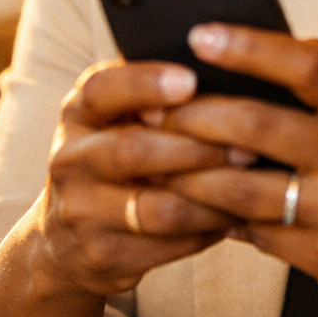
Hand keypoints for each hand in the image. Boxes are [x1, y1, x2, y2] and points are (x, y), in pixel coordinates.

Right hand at [36, 60, 251, 297]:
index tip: (191, 79)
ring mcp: (81, 213)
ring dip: (213, 197)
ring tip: (252, 184)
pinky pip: (169, 245)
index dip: (146, 83)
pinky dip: (208, 230)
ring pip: (159, 208)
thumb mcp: (117, 118)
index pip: (102, 90)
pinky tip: (235, 217)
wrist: (65, 239)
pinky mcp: (102, 256)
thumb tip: (227, 60)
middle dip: (197, 148)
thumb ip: (154, 94)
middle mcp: (69, 161)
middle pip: (133, 151)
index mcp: (78, 114)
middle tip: (248, 145)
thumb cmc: (116, 157)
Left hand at [162, 25, 317, 316]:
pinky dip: (221, 218)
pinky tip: (198, 205)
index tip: (200, 34)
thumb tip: (265, 39)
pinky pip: (257, 234)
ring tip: (156, 159)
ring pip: (242, 189)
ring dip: (189, 175)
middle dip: (193, 116)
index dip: (249, 47)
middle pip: (258, 127)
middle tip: (151, 106)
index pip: (307, 66)